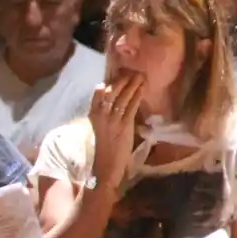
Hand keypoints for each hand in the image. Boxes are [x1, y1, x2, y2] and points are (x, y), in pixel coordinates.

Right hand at [87, 73, 144, 190]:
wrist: (106, 166)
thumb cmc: (103, 150)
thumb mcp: (100, 130)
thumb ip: (105, 117)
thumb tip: (115, 103)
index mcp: (93, 116)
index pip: (99, 94)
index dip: (108, 83)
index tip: (116, 74)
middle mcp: (102, 116)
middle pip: (112, 92)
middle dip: (122, 80)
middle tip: (132, 70)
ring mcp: (113, 120)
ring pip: (123, 97)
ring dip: (132, 85)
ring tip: (140, 75)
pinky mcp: (124, 126)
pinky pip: (131, 107)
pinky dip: (137, 96)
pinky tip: (142, 88)